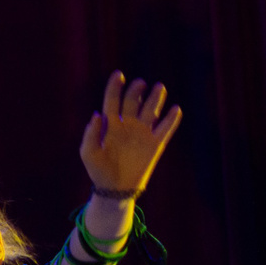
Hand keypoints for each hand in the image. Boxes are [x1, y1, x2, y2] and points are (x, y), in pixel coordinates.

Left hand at [80, 71, 181, 197]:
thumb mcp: (89, 153)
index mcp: (111, 125)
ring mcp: (142, 134)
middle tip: (140, 84)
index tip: (119, 75)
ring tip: (159, 88)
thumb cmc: (99, 171)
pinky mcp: (155, 145)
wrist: (115, 189)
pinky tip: (175, 109)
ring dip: (155, 98)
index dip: (115, 87)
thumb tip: (98, 114)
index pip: (113, 101)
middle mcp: (128, 125)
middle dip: (136, 91)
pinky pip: (165, 129)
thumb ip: (91, 134)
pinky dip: (172, 119)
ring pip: (151, 110)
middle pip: (133, 102)